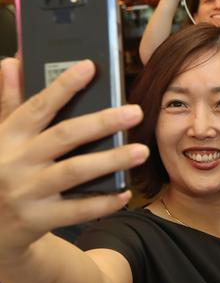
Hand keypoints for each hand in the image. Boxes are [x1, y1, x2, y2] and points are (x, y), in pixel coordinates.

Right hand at [0, 58, 147, 262]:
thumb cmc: (0, 172)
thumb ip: (7, 102)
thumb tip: (10, 62)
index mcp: (7, 137)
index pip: (38, 106)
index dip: (63, 86)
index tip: (90, 67)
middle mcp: (15, 162)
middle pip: (64, 136)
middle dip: (102, 122)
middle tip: (136, 112)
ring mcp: (26, 192)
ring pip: (75, 172)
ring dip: (112, 160)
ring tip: (142, 151)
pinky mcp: (37, 220)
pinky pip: (77, 210)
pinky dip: (103, 202)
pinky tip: (125, 192)